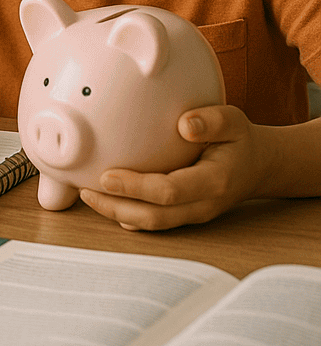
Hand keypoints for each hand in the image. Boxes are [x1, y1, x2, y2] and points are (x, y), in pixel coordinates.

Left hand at [79, 105, 263, 230]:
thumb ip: (212, 121)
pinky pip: (155, 221)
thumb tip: (185, 125)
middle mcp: (203, 204)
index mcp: (214, 181)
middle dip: (117, 207)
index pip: (170, 191)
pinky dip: (128, 215)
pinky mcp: (185, 214)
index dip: (136, 187)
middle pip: (156, 216)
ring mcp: (194, 214)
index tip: (106, 176)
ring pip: (153, 224)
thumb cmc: (240, 139)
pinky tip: (106, 202)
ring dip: (118, 214)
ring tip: (87, 196)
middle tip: (86, 191)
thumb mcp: (234, 121)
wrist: (258, 166)